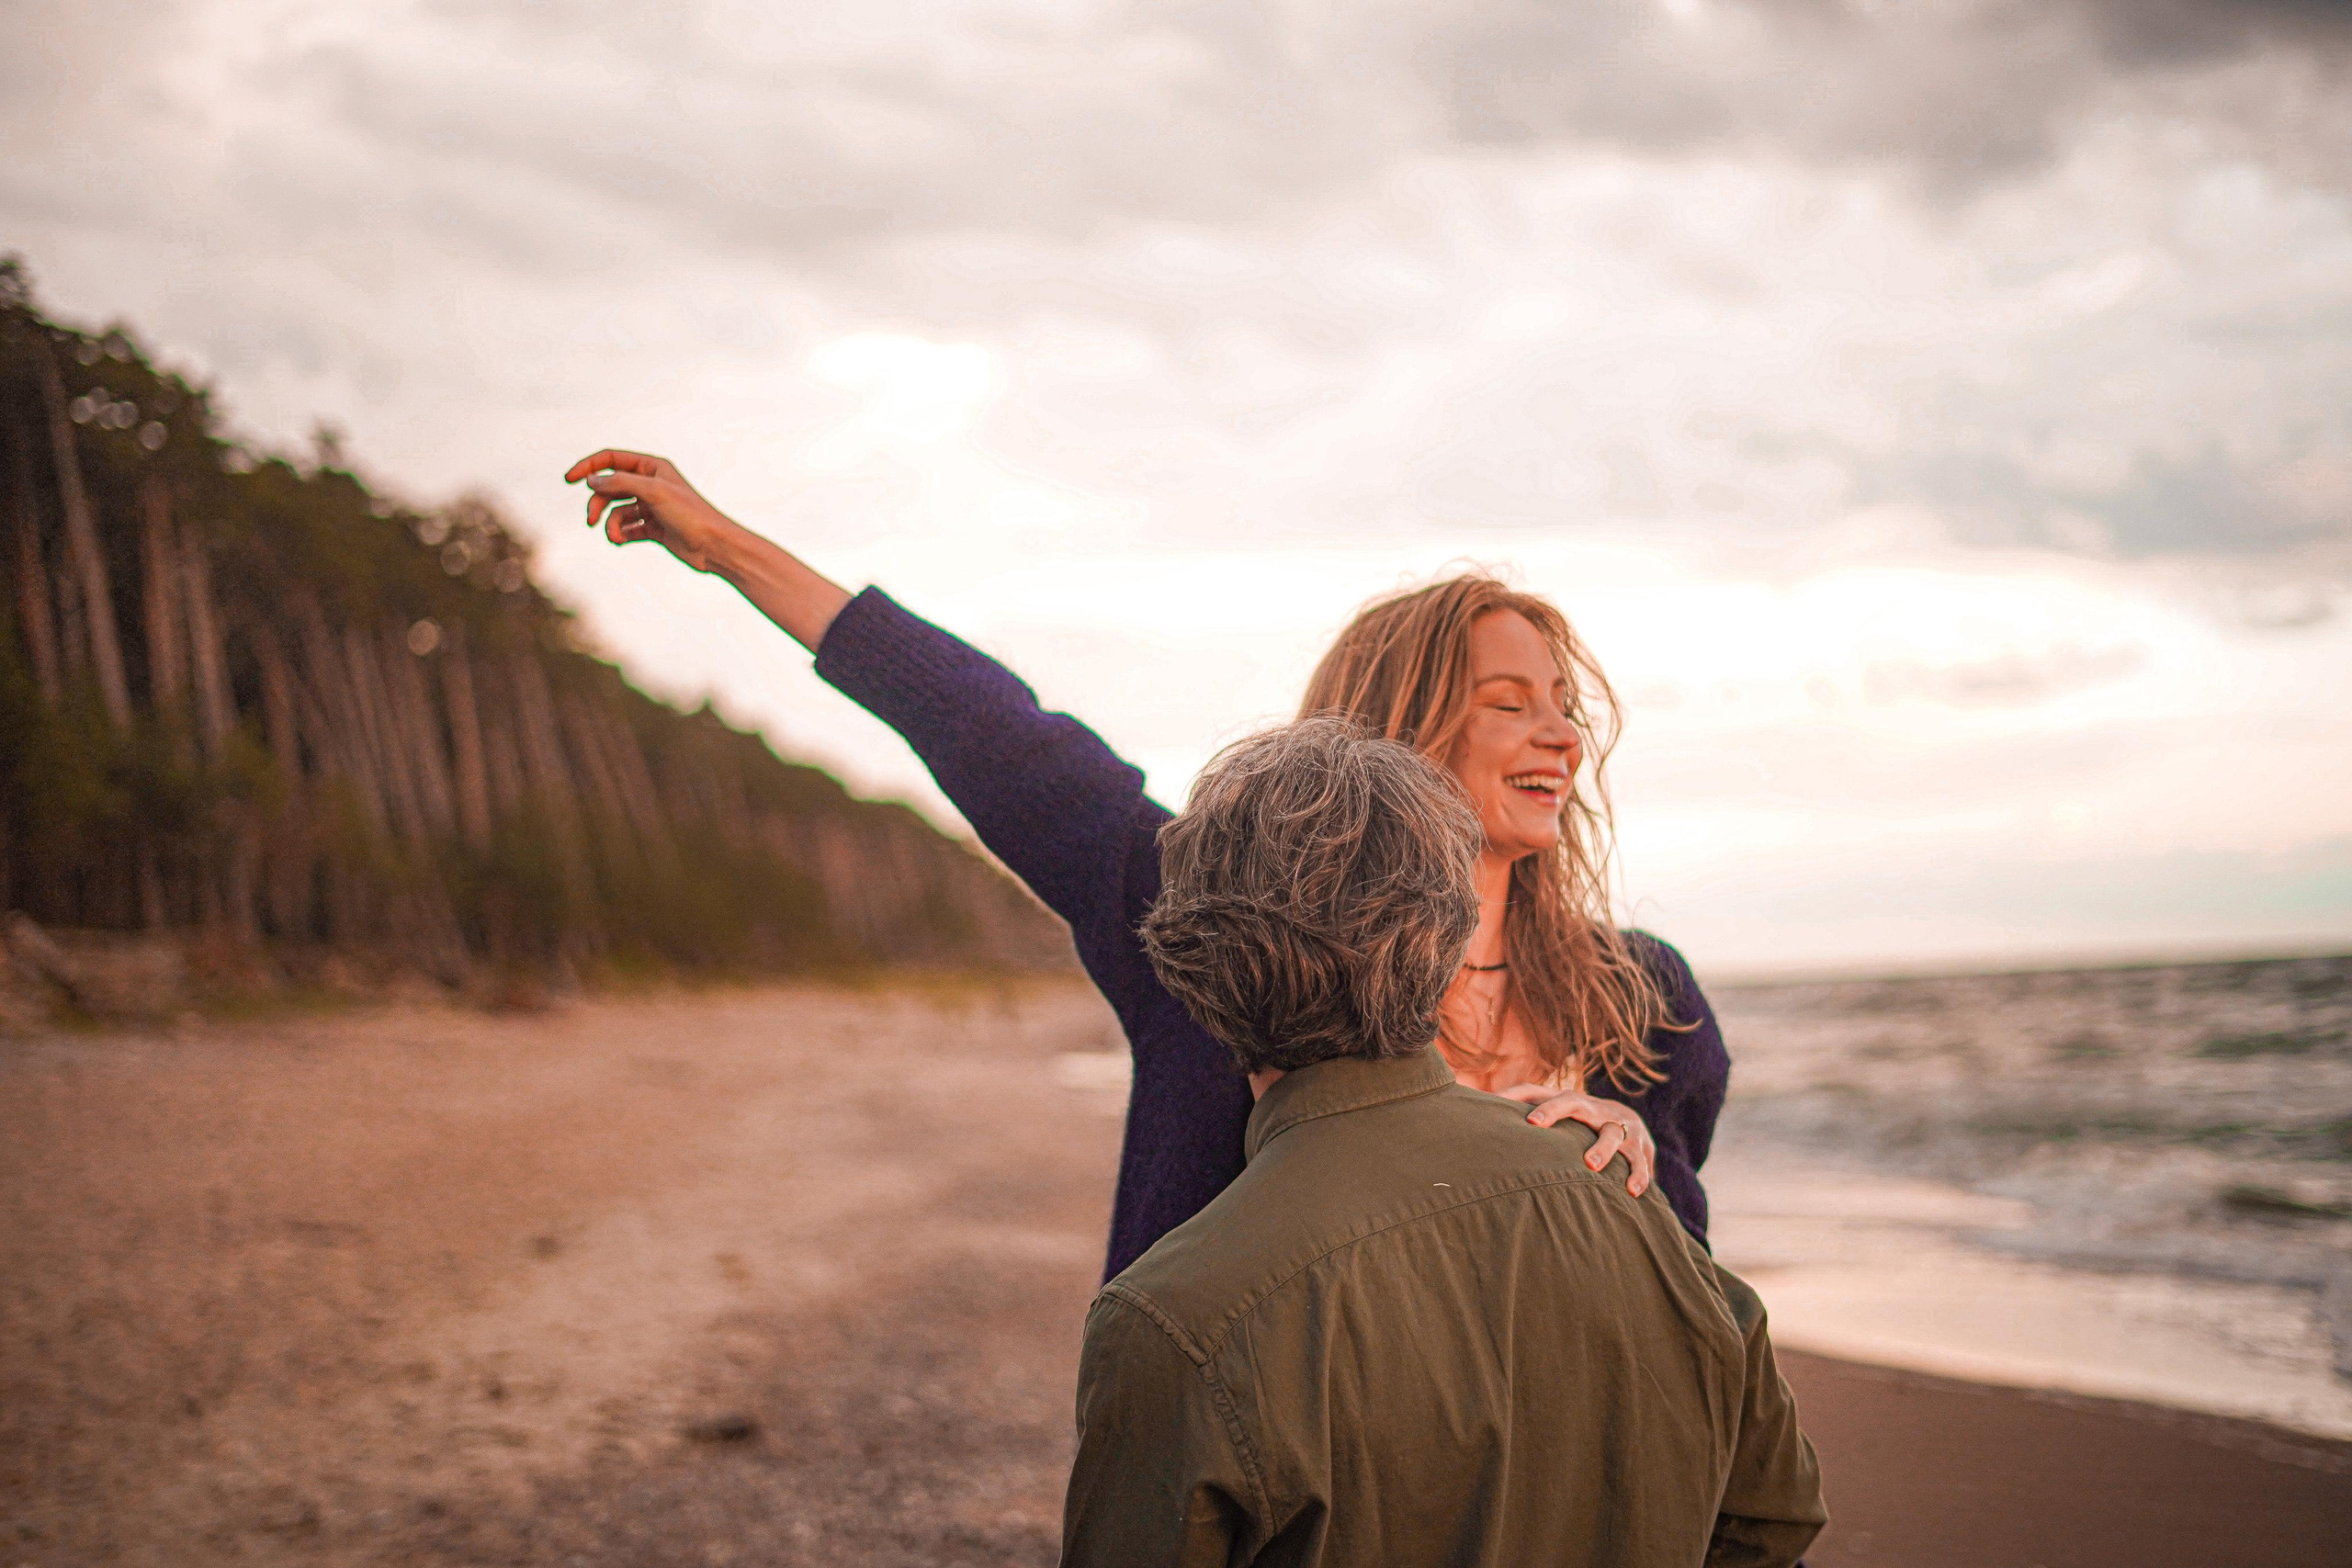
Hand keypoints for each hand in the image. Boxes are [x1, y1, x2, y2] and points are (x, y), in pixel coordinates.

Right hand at [564, 449, 739, 573]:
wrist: (715, 547)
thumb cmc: (691, 515)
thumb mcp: (653, 492)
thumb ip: (620, 482)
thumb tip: (592, 480)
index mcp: (652, 468)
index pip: (611, 460)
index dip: (589, 467)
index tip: (569, 480)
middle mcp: (651, 484)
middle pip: (610, 488)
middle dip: (597, 504)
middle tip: (591, 521)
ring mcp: (651, 507)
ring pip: (616, 511)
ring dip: (610, 524)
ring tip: (613, 537)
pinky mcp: (653, 529)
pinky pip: (627, 529)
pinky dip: (620, 535)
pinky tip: (620, 541)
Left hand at [1495, 1085, 1654, 1196]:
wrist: (1627, 1118)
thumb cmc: (1578, 1116)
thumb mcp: (1553, 1104)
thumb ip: (1524, 1100)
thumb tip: (1484, 1101)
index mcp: (1573, 1102)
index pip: (1550, 1096)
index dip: (1538, 1105)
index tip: (1528, 1122)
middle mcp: (1596, 1110)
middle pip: (1578, 1105)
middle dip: (1558, 1113)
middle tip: (1539, 1127)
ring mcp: (1621, 1127)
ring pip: (1615, 1136)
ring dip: (1605, 1150)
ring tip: (1592, 1166)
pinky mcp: (1641, 1147)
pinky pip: (1641, 1161)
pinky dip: (1640, 1174)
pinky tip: (1635, 1191)